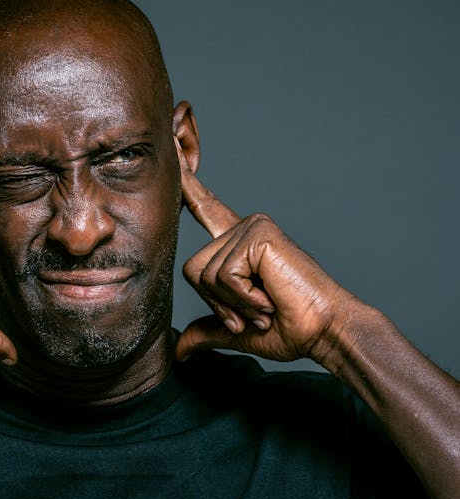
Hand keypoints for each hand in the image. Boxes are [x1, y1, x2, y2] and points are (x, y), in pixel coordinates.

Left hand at [175, 169, 354, 365]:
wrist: (324, 332)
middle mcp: (243, 229)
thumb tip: (178, 351)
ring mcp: (252, 228)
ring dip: (234, 304)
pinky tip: (269, 297)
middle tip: (255, 312)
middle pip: (192, 270)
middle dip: (218, 304)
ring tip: (265, 305)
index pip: (204, 208)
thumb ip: (207, 331)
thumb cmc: (290, 329)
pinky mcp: (259, 235)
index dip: (187, 183)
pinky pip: (224, 276)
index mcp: (237, 245)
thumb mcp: (237, 332)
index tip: (173, 147)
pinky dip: (243, 298)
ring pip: (205, 275)